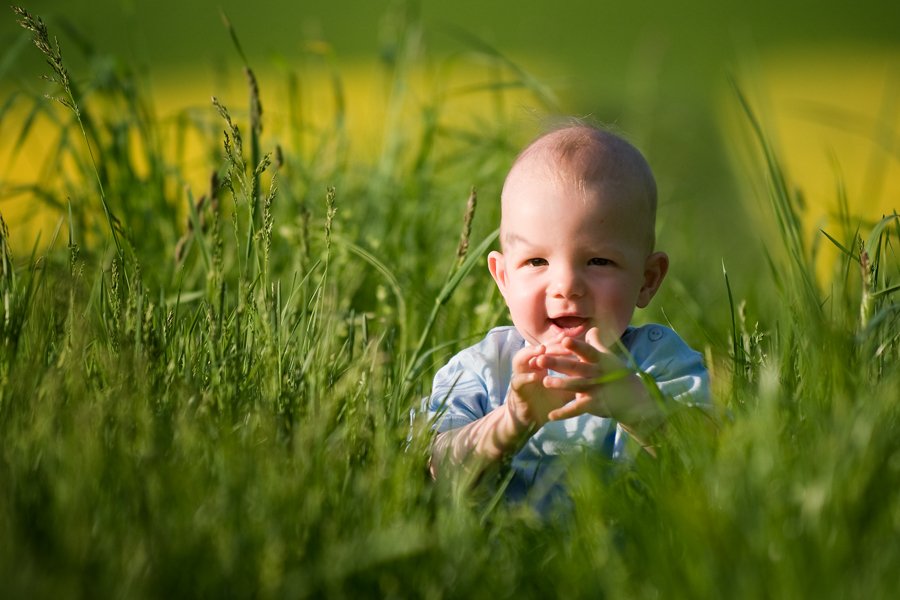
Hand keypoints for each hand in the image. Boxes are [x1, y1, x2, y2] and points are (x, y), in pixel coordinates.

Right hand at [506, 334, 575, 430]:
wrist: (531, 421)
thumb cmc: (547, 403)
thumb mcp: (564, 391)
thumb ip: (575, 381)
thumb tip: (595, 373)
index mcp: (539, 366)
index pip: (547, 349)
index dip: (556, 342)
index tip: (568, 337)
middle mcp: (528, 369)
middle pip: (535, 350)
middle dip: (548, 345)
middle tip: (561, 341)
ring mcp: (520, 378)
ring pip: (519, 360)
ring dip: (530, 354)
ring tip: (542, 350)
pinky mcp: (516, 391)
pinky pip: (517, 381)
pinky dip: (525, 377)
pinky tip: (534, 376)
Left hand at [536, 328, 663, 434]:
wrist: (633, 398)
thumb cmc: (616, 374)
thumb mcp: (608, 357)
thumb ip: (597, 344)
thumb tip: (592, 329)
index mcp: (599, 360)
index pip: (586, 351)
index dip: (576, 346)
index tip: (563, 339)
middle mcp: (597, 373)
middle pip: (576, 367)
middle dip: (558, 363)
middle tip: (540, 359)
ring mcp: (596, 389)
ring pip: (576, 386)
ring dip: (560, 384)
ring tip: (544, 382)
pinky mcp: (594, 404)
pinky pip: (577, 409)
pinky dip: (563, 413)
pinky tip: (550, 415)